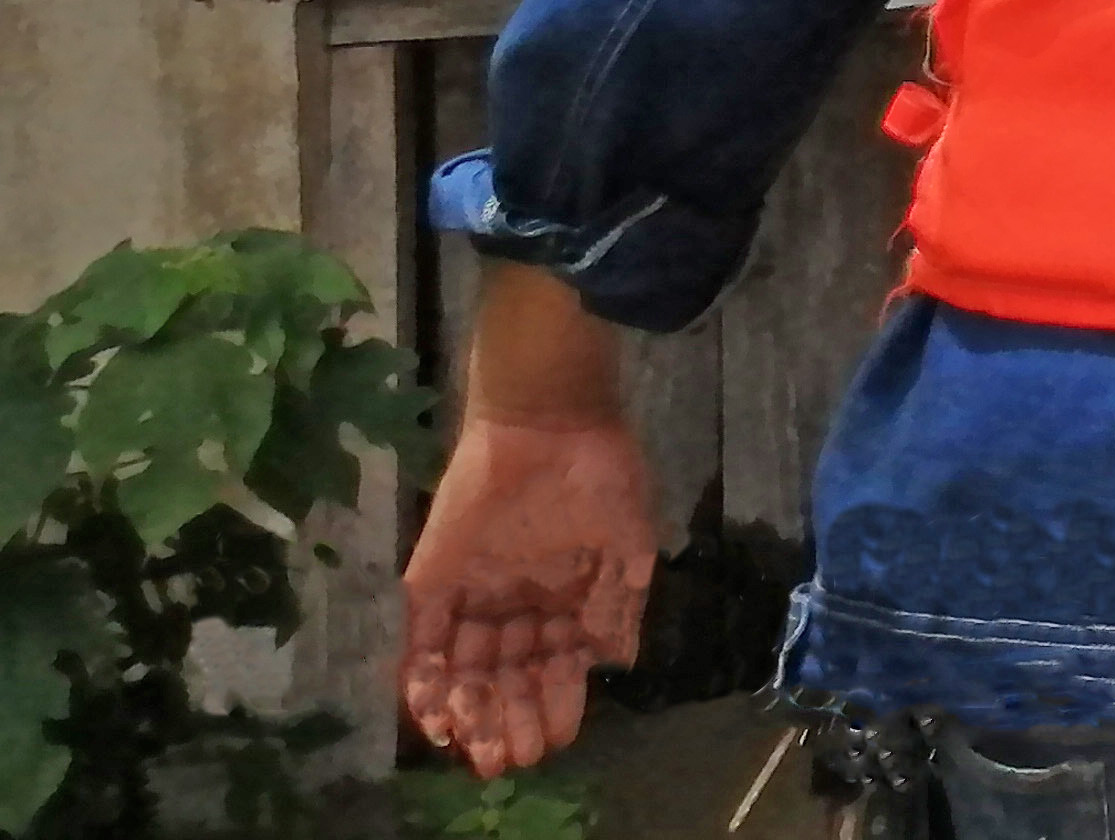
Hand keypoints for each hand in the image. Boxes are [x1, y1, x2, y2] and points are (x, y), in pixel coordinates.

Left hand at [400, 410, 659, 778]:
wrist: (548, 418)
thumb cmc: (600, 472)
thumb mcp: (630, 537)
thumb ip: (621, 600)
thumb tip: (617, 661)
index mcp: (566, 597)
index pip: (557, 666)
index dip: (558, 703)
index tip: (560, 738)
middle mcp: (516, 604)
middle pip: (509, 676)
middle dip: (511, 719)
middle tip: (514, 758)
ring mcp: (471, 596)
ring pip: (466, 669)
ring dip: (469, 712)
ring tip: (477, 748)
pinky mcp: (431, 584)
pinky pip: (423, 643)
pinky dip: (424, 682)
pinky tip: (435, 718)